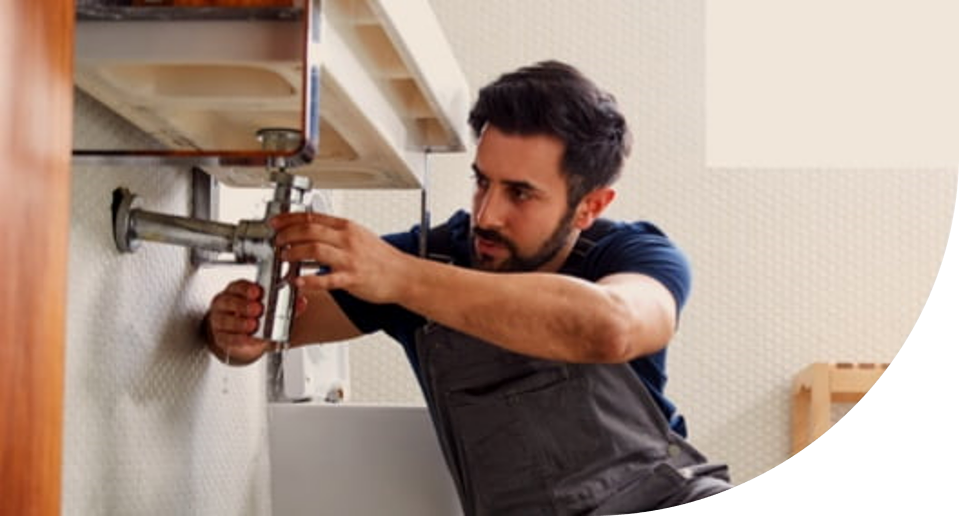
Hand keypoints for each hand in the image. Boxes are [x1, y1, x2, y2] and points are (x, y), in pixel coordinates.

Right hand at [204, 279, 306, 365]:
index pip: (238, 286)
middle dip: (243, 305)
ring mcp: (219, 320)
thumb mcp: (270, 306)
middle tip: (257, 309)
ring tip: (253, 325)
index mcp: (236, 291)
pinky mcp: (221, 337)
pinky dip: (238, 339)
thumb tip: (302, 302)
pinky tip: (248, 339)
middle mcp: (224, 303)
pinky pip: (227, 338)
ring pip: (225, 320)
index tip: (257, 292)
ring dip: (240, 323)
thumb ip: (287, 303)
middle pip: (229, 301)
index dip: (247, 288)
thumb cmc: (254, 314)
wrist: (243, 333)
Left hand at [271, 212, 412, 303]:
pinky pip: (327, 279)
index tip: (276, 223)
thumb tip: (313, 229)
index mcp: (347, 227)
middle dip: (287, 234)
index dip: (289, 219)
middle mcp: (347, 239)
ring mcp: (350, 259)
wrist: (404, 275)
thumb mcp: (359, 236)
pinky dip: (309, 280)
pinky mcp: (352, 278)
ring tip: (284, 257)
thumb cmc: (382, 258)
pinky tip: (298, 281)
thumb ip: (337, 232)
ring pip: (314, 249)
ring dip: (293, 252)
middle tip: (277, 241)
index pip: (312, 217)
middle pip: (309, 230)